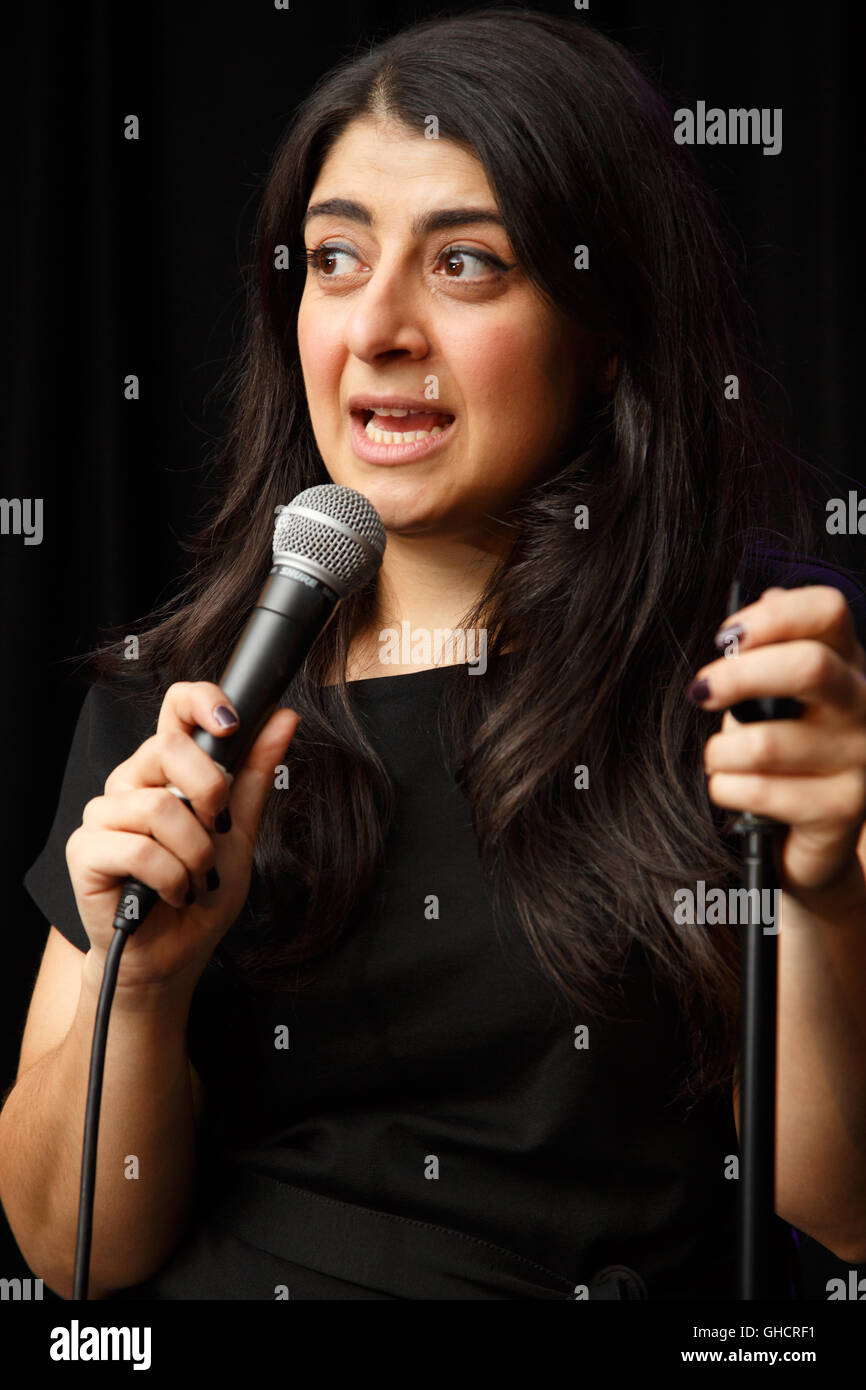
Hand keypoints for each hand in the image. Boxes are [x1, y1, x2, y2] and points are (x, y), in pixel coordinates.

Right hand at [66, 681, 299, 990]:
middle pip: (168, 748)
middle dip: (212, 793)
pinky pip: (138, 849)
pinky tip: (174, 894)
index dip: (202, 701)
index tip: (232, 723)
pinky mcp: (86, 850)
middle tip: (219, 830)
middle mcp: (131, 782)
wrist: (175, 956)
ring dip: (195, 852)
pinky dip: (171, 878)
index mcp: (167, 769)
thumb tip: (284, 719)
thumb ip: (256, 775)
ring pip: (159, 807)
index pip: (175, 707)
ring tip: (198, 877)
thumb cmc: (203, 891)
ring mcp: (104, 814)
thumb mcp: (241, 830)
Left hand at [688, 586, 865, 901]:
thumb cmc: (784, 748)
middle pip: (809, 667)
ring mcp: (859, 758)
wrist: (811, 835)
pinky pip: (759, 791)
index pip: (827, 611)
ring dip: (720, 752)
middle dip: (738, 676)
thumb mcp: (778, 694)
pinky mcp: (842, 810)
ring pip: (767, 743)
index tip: (727, 637)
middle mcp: (864, 705)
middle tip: (701, 692)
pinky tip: (730, 789)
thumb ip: (768, 650)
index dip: (772, 616)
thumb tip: (753, 607)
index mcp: (847, 662)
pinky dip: (726, 789)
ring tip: (717, 758)